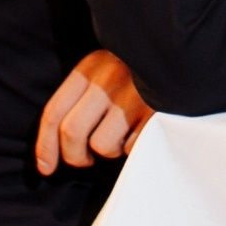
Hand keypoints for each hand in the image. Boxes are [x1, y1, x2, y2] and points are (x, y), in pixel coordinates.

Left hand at [34, 49, 152, 175]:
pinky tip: (142, 130)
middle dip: (75, 156)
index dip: (45, 146)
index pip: (54, 112)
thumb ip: (81, 97)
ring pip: (102, 145)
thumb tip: (57, 144)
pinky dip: (134, 146)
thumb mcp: (104, 70)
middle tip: (86, 160)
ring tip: (122, 136)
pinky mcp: (158, 111)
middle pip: (73, 132)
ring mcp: (134, 94)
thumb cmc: (135, 71)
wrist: (180, 57)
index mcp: (90, 67)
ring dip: (110, 150)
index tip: (46, 168)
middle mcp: (109, 78)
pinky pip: (132, 147)